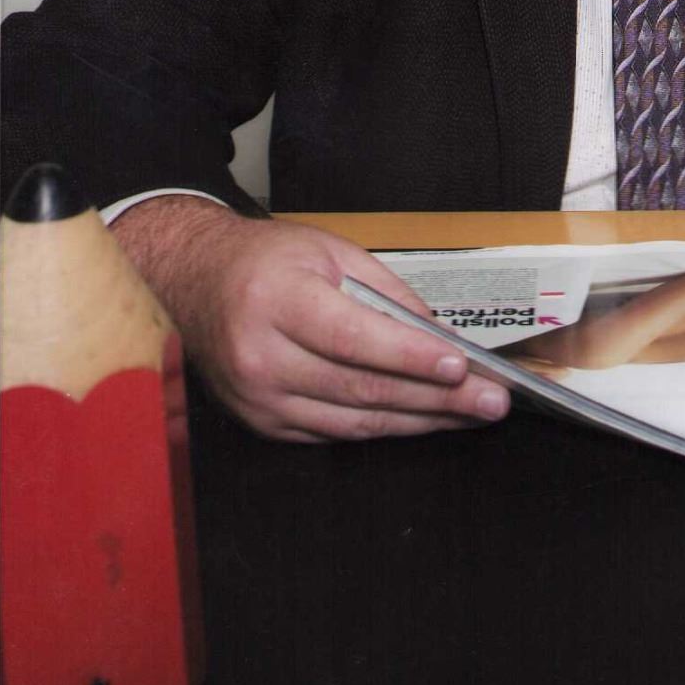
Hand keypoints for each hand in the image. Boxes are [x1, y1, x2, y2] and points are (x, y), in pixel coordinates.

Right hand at [114, 196, 509, 441]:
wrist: (194, 283)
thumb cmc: (265, 261)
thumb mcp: (330, 251)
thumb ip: (387, 291)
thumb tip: (438, 334)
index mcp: (276, 302)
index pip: (355, 338)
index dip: (411, 357)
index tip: (461, 366)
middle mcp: (261, 357)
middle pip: (363, 388)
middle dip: (437, 398)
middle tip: (490, 401)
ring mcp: (259, 399)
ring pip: (356, 420)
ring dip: (421, 420)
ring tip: (470, 414)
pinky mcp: (264, 423)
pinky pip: (336, 433)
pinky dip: (385, 426)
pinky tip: (422, 418)